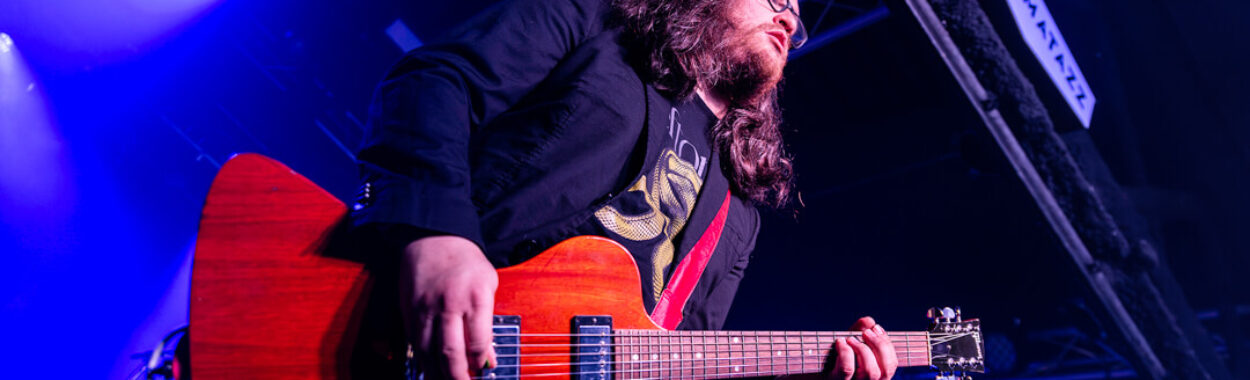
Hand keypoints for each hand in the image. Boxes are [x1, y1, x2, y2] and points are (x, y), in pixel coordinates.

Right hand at [400, 235, 498, 379]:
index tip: (483, 371)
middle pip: (451, 353)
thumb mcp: (488, 284)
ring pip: (429, 353)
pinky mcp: (409, 312)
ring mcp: (426, 309)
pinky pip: (416, 344)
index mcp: (475, 297)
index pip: (478, 342)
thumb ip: (488, 323)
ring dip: (439, 374)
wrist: (432, 237)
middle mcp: (449, 305)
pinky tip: (432, 371)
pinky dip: (424, 362)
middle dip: (459, 377)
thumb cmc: (465, 260)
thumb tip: (488, 358)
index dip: (480, 363)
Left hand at [830, 316, 896, 379]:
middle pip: (885, 370)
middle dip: (879, 346)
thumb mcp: (845, 343)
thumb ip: (858, 331)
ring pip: (870, 371)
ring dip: (863, 349)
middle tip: (865, 332)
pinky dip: (845, 351)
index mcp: (873, 377)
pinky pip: (847, 368)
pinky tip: (838, 342)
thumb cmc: (828, 356)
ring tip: (850, 338)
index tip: (876, 328)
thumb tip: (870, 321)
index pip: (891, 365)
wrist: (805, 366)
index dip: (887, 345)